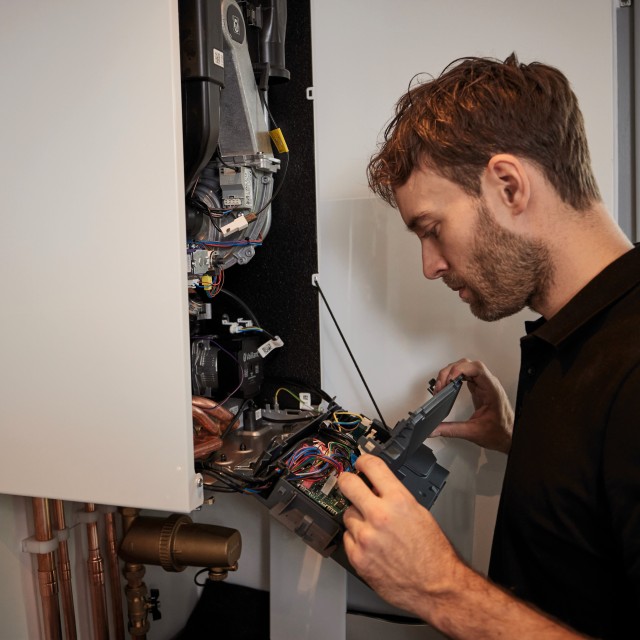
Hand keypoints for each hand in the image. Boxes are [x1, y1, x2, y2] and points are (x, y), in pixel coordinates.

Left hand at [338, 454, 464, 617]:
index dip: (363, 461)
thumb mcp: (419, 513)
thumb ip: (395, 497)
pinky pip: (348, 538)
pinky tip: (371, 545)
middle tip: (349, 483)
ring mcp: (366, 537)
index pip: (372, 466)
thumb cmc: (433, 554)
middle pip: (348, 484)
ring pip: (348, 514)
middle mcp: (379, 516)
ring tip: (373, 528)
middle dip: (348, 481)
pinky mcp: (358, 557)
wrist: (436, 587)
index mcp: (398, 501)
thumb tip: (378, 486)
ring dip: (357, 518)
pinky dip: (356, 539)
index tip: (360, 462)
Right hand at [431, 359, 512, 452]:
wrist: (509, 436)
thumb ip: (451, 430)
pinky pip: (466, 375)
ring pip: (466, 367)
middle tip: (441, 385)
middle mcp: (488, 384)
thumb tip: (435, 428)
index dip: (460, 369)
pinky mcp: (479, 388)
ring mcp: (484, 385)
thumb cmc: (500, 432)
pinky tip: (448, 384)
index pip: (477, 369)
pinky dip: (454, 377)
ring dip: (451, 373)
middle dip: (450, 371)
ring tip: (442, 385)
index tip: (449, 379)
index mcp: (492, 390)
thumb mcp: (473, 432)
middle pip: (468, 365)